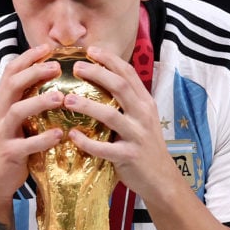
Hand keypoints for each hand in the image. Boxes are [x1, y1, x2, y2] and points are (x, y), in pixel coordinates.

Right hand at [0, 44, 65, 202]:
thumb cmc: (9, 145)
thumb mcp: (13, 119)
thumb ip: (25, 100)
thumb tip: (50, 79)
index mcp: (0, 102)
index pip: (10, 71)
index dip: (28, 58)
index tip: (48, 48)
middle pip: (13, 84)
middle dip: (34, 72)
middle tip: (57, 67)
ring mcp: (1, 133)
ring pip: (18, 111)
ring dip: (40, 101)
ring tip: (61, 97)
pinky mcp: (8, 153)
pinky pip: (26, 144)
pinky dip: (43, 139)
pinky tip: (59, 134)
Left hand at [64, 46, 177, 197]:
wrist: (162, 179)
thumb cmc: (145, 147)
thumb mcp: (142, 119)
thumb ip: (127, 101)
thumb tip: (102, 80)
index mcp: (145, 102)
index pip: (128, 73)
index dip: (110, 60)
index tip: (91, 50)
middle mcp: (143, 115)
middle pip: (120, 87)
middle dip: (97, 74)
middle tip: (75, 67)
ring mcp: (137, 135)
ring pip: (110, 115)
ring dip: (87, 106)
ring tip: (67, 100)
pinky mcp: (129, 156)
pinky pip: (105, 148)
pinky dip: (87, 142)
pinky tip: (72, 135)